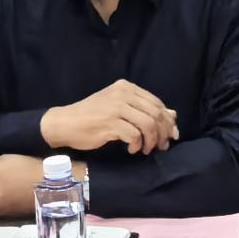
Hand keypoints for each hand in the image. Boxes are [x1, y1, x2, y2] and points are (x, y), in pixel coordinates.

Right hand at [41, 80, 178, 155]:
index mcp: (126, 87)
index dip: (168, 120)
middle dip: (163, 132)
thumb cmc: (92, 116)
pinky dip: (137, 145)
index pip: (156, 103)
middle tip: (162, 146)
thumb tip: (173, 115)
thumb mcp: (120, 108)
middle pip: (155, 114)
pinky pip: (134, 135)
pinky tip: (132, 149)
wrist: (65, 123)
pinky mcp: (110, 122)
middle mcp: (122, 94)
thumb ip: (144, 110)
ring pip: (148, 124)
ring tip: (146, 149)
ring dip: (151, 141)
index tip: (171, 135)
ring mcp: (116, 107)